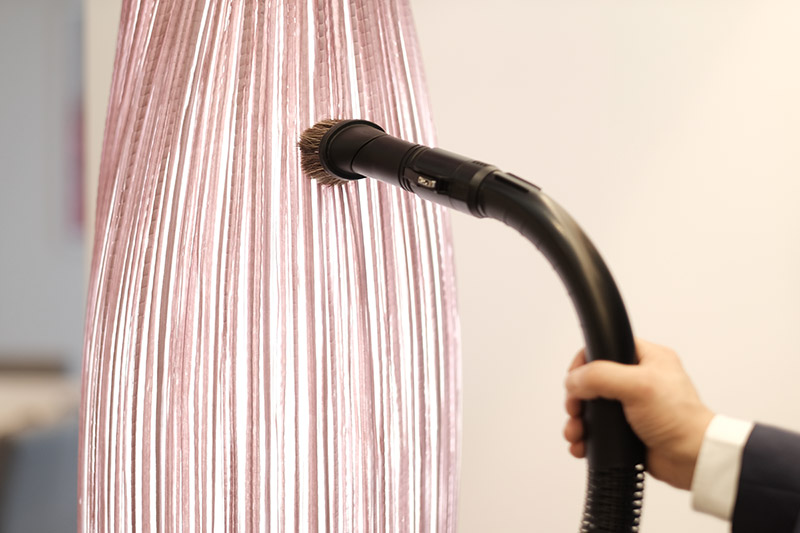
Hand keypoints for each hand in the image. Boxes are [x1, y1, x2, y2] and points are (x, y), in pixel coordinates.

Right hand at [563, 339, 714, 489]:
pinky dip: (585, 437)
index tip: (575, 379)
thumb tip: (573, 380)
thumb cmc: (680, 420)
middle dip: (577, 397)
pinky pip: (597, 429)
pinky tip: (582, 444)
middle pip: (592, 380)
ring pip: (591, 406)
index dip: (584, 362)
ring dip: (578, 420)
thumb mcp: (638, 386)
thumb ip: (600, 376)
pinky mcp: (628, 429)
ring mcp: (632, 405)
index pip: (605, 348)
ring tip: (576, 432)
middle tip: (574, 409)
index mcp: (647, 358)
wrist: (694, 459)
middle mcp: (637, 379)